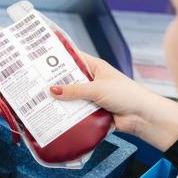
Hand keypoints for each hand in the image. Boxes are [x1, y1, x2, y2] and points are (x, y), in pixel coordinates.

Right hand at [50, 53, 177, 151]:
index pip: (73, 59)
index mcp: (95, 68)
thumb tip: (52, 90)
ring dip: (60, 103)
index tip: (41, 62)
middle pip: (69, 81)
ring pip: (71, 99)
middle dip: (55, 85)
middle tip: (35, 86)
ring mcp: (92, 98)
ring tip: (40, 103)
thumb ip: (74, 90)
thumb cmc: (126, 95)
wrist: (142, 117)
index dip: (58, 60)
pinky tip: (54, 118)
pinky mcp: (92, 113)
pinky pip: (76, 114)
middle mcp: (92, 81)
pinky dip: (67, 116)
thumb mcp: (97, 88)